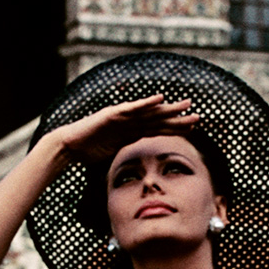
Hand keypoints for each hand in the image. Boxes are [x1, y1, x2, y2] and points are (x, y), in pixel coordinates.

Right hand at [51, 95, 197, 164]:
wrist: (69, 146)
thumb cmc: (89, 151)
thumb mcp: (115, 153)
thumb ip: (128, 154)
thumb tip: (140, 168)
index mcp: (132, 131)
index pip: (158, 130)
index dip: (175, 129)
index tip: (193, 130)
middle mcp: (130, 122)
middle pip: (158, 120)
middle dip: (178, 118)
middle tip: (198, 116)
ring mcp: (122, 116)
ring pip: (150, 113)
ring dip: (168, 109)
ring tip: (186, 105)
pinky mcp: (113, 114)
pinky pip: (132, 109)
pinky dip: (146, 104)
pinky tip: (160, 99)